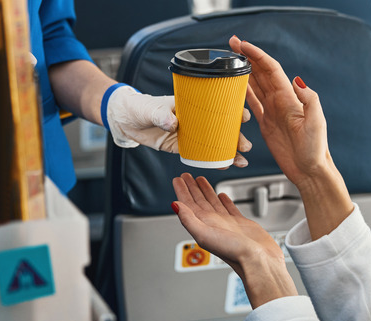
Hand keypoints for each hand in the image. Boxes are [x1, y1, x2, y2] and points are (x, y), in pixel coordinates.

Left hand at [106, 85, 250, 167]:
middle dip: (235, 137)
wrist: (125, 120)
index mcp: (191, 104)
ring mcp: (188, 133)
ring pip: (214, 143)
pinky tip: (224, 166)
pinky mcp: (180, 146)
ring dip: (228, 152)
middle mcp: (194, 119)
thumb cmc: (139, 107)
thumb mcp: (150, 109)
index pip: (217, 105)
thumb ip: (161, 115)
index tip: (243, 116)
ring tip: (241, 161)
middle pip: (220, 127)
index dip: (232, 110)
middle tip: (245, 146)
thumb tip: (173, 122)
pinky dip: (212, 161)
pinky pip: (200, 154)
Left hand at [172, 173, 297, 307]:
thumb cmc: (233, 252)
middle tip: (186, 175)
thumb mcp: (205, 234)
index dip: (182, 191)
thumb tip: (174, 205)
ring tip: (201, 180)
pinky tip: (221, 195)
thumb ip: (189, 219)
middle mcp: (213, 223)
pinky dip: (224, 200)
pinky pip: (229, 208)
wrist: (258, 261)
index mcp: (202, 224)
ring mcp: (226, 223)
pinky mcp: (241, 224)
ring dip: (206, 191)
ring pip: (212, 202)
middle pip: (198, 201)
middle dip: (191, 188)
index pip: (188, 204)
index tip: (178, 179)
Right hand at [228, 36, 331, 186]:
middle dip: (247, 57)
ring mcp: (273, 112)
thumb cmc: (315, 149)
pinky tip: (236, 86)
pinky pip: (253, 104)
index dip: (256, 55)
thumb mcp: (315, 123)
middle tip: (232, 44)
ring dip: (244, 71)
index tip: (243, 45)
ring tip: (231, 60)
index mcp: (289, 98)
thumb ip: (309, 100)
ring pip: (256, 85)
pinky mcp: (267, 124)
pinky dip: (244, 92)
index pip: (270, 70)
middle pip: (261, 73)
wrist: (310, 170)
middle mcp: (280, 101)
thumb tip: (297, 81)